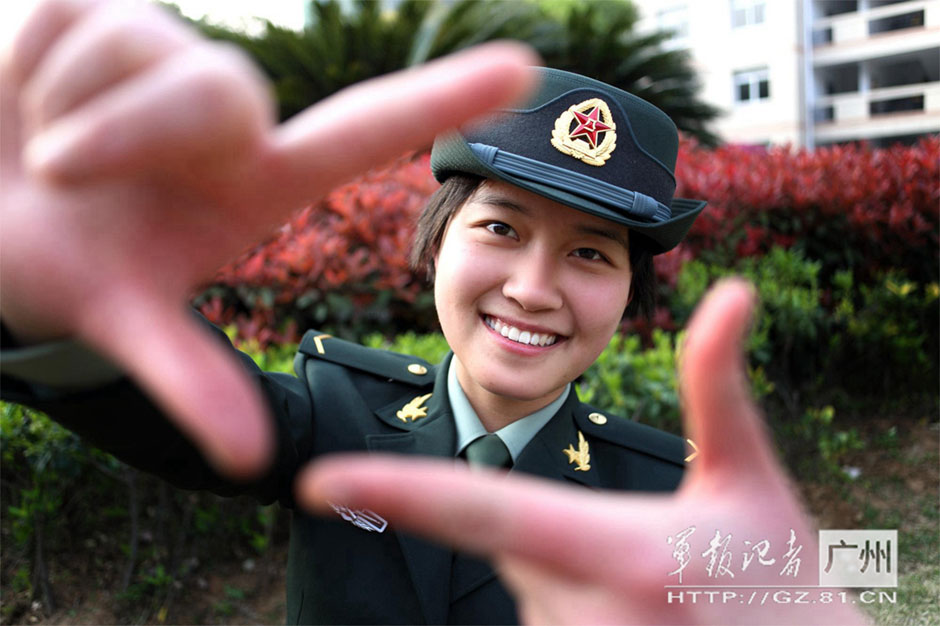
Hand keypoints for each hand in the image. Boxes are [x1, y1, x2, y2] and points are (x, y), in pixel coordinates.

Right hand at [1, 0, 536, 476]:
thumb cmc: (61, 264)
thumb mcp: (122, 317)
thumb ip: (189, 377)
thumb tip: (250, 459)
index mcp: (254, 181)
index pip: (363, 132)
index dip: (444, 101)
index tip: (525, 71)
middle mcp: (228, 113)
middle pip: (215, 92)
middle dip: (123, 133)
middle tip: (58, 173)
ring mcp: (169, 53)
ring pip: (129, 48)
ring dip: (57, 107)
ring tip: (37, 149)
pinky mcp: (102, 8)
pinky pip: (65, 13)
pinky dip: (20, 64)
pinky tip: (19, 97)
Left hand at [298, 280, 866, 624]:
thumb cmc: (777, 571)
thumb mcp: (748, 476)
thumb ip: (718, 383)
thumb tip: (736, 288)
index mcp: (611, 550)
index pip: (480, 512)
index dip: (394, 493)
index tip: (316, 484)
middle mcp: (577, 613)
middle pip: (506, 542)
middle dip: (552, 527)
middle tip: (642, 549)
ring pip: (524, 583)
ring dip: (567, 569)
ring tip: (651, 590)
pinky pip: (539, 618)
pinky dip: (571, 602)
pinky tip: (635, 612)